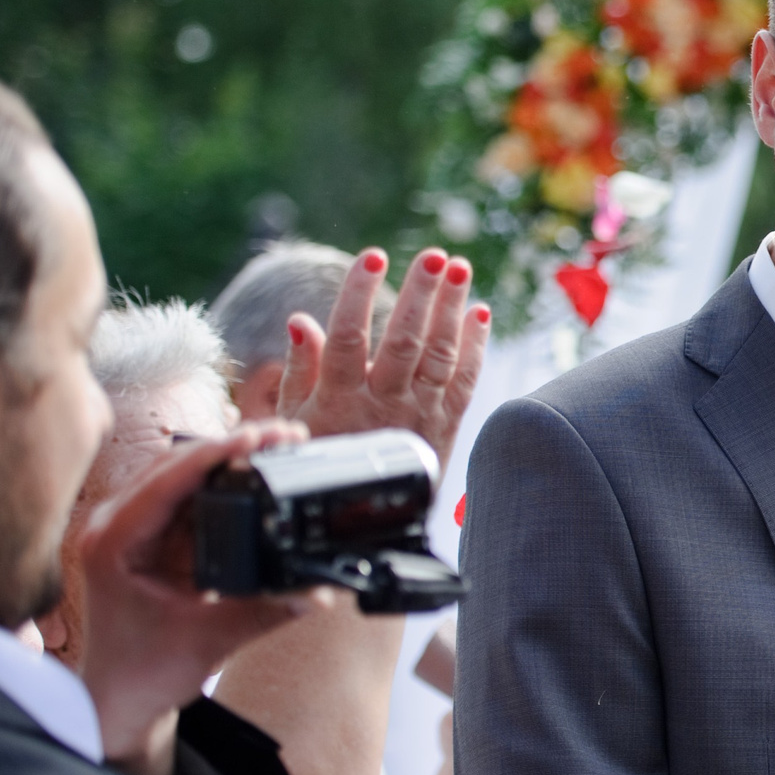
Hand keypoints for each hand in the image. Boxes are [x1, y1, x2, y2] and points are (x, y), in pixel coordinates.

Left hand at [77, 421, 333, 774]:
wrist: (121, 699)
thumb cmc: (143, 673)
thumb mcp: (209, 640)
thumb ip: (265, 612)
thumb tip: (318, 592)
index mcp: (112, 543)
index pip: (166, 479)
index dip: (215, 453)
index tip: (259, 436)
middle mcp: (115, 526)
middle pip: (176, 464)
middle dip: (231, 447)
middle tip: (284, 434)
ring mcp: (133, 529)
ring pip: (185, 475)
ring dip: (231, 462)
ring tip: (280, 447)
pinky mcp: (155, 539)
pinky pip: (193, 499)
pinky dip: (227, 487)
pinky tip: (260, 477)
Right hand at [278, 247, 488, 467]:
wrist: (367, 518)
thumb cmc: (322, 459)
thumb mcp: (295, 421)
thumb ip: (299, 370)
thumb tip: (300, 321)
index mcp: (340, 400)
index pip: (347, 337)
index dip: (359, 294)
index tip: (371, 257)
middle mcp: (384, 404)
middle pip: (405, 341)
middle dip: (421, 294)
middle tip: (434, 256)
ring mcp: (420, 413)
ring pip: (440, 355)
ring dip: (452, 309)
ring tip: (458, 268)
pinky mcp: (447, 423)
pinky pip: (466, 380)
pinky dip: (476, 345)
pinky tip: (479, 313)